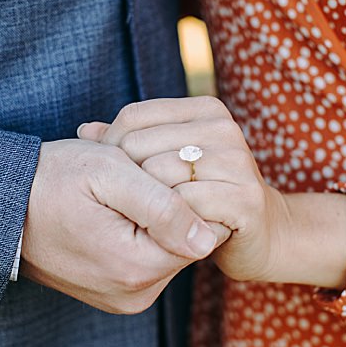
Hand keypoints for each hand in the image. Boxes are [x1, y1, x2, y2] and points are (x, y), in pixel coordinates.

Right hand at [20, 138, 220, 314]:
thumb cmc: (50, 180)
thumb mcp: (109, 174)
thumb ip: (164, 206)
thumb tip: (209, 238)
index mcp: (137, 268)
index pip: (204, 230)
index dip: (188, 192)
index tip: (151, 172)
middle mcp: (135, 295)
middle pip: (187, 242)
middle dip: (170, 206)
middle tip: (131, 178)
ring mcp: (124, 299)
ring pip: (168, 249)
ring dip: (154, 218)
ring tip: (115, 195)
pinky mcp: (114, 294)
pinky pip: (145, 258)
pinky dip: (137, 232)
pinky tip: (109, 212)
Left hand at [80, 97, 302, 284]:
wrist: (262, 235)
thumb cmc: (206, 197)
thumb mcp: (168, 163)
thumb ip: (129, 143)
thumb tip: (83, 132)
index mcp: (206, 111)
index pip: (134, 116)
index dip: (109, 147)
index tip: (108, 179)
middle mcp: (225, 129)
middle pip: (140, 144)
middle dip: (123, 178)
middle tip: (121, 206)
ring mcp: (237, 162)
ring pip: (158, 174)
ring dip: (143, 203)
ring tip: (143, 220)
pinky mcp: (245, 199)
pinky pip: (182, 205)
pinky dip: (165, 222)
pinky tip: (164, 233)